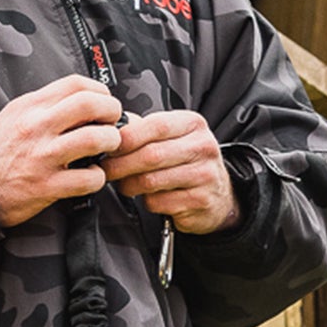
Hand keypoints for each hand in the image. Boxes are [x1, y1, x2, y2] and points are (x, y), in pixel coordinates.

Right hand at [0, 76, 123, 227]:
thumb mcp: (13, 115)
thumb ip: (44, 105)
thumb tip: (78, 99)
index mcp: (30, 107)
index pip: (76, 84)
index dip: (100, 91)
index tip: (103, 103)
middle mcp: (37, 127)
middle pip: (90, 104)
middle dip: (112, 112)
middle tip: (112, 124)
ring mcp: (43, 157)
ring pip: (94, 139)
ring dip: (110, 143)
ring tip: (106, 149)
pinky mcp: (46, 186)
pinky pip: (88, 179)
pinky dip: (98, 178)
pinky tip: (91, 176)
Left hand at [101, 109, 239, 233]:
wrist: (218, 195)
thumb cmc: (187, 162)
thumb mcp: (173, 137)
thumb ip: (144, 129)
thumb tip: (110, 129)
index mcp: (193, 124)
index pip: (156, 126)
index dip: (127, 137)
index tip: (109, 146)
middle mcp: (202, 147)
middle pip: (150, 155)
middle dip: (120, 165)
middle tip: (107, 170)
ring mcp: (204, 175)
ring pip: (151, 181)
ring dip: (129, 185)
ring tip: (124, 184)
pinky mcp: (199, 201)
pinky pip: (158, 202)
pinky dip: (146, 201)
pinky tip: (148, 196)